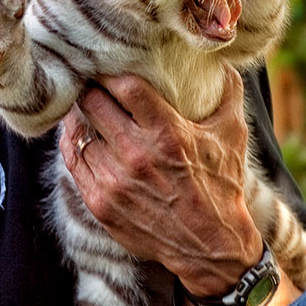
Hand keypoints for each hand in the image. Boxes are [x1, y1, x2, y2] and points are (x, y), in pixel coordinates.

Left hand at [59, 69, 263, 296]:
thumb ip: (227, 91)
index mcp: (168, 134)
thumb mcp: (232, 134)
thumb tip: (219, 57)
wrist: (210, 247)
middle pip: (93, 104)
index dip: (110, 70)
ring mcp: (114, 182)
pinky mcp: (99, 204)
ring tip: (82, 105)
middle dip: (90, 88)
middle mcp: (137, 156)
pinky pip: (73, 161)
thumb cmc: (222, 185)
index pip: (124, 86)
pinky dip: (73, 143)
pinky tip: (79, 134)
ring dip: (79, 116)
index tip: (106, 63)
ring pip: (78, 133)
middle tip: (88, 80)